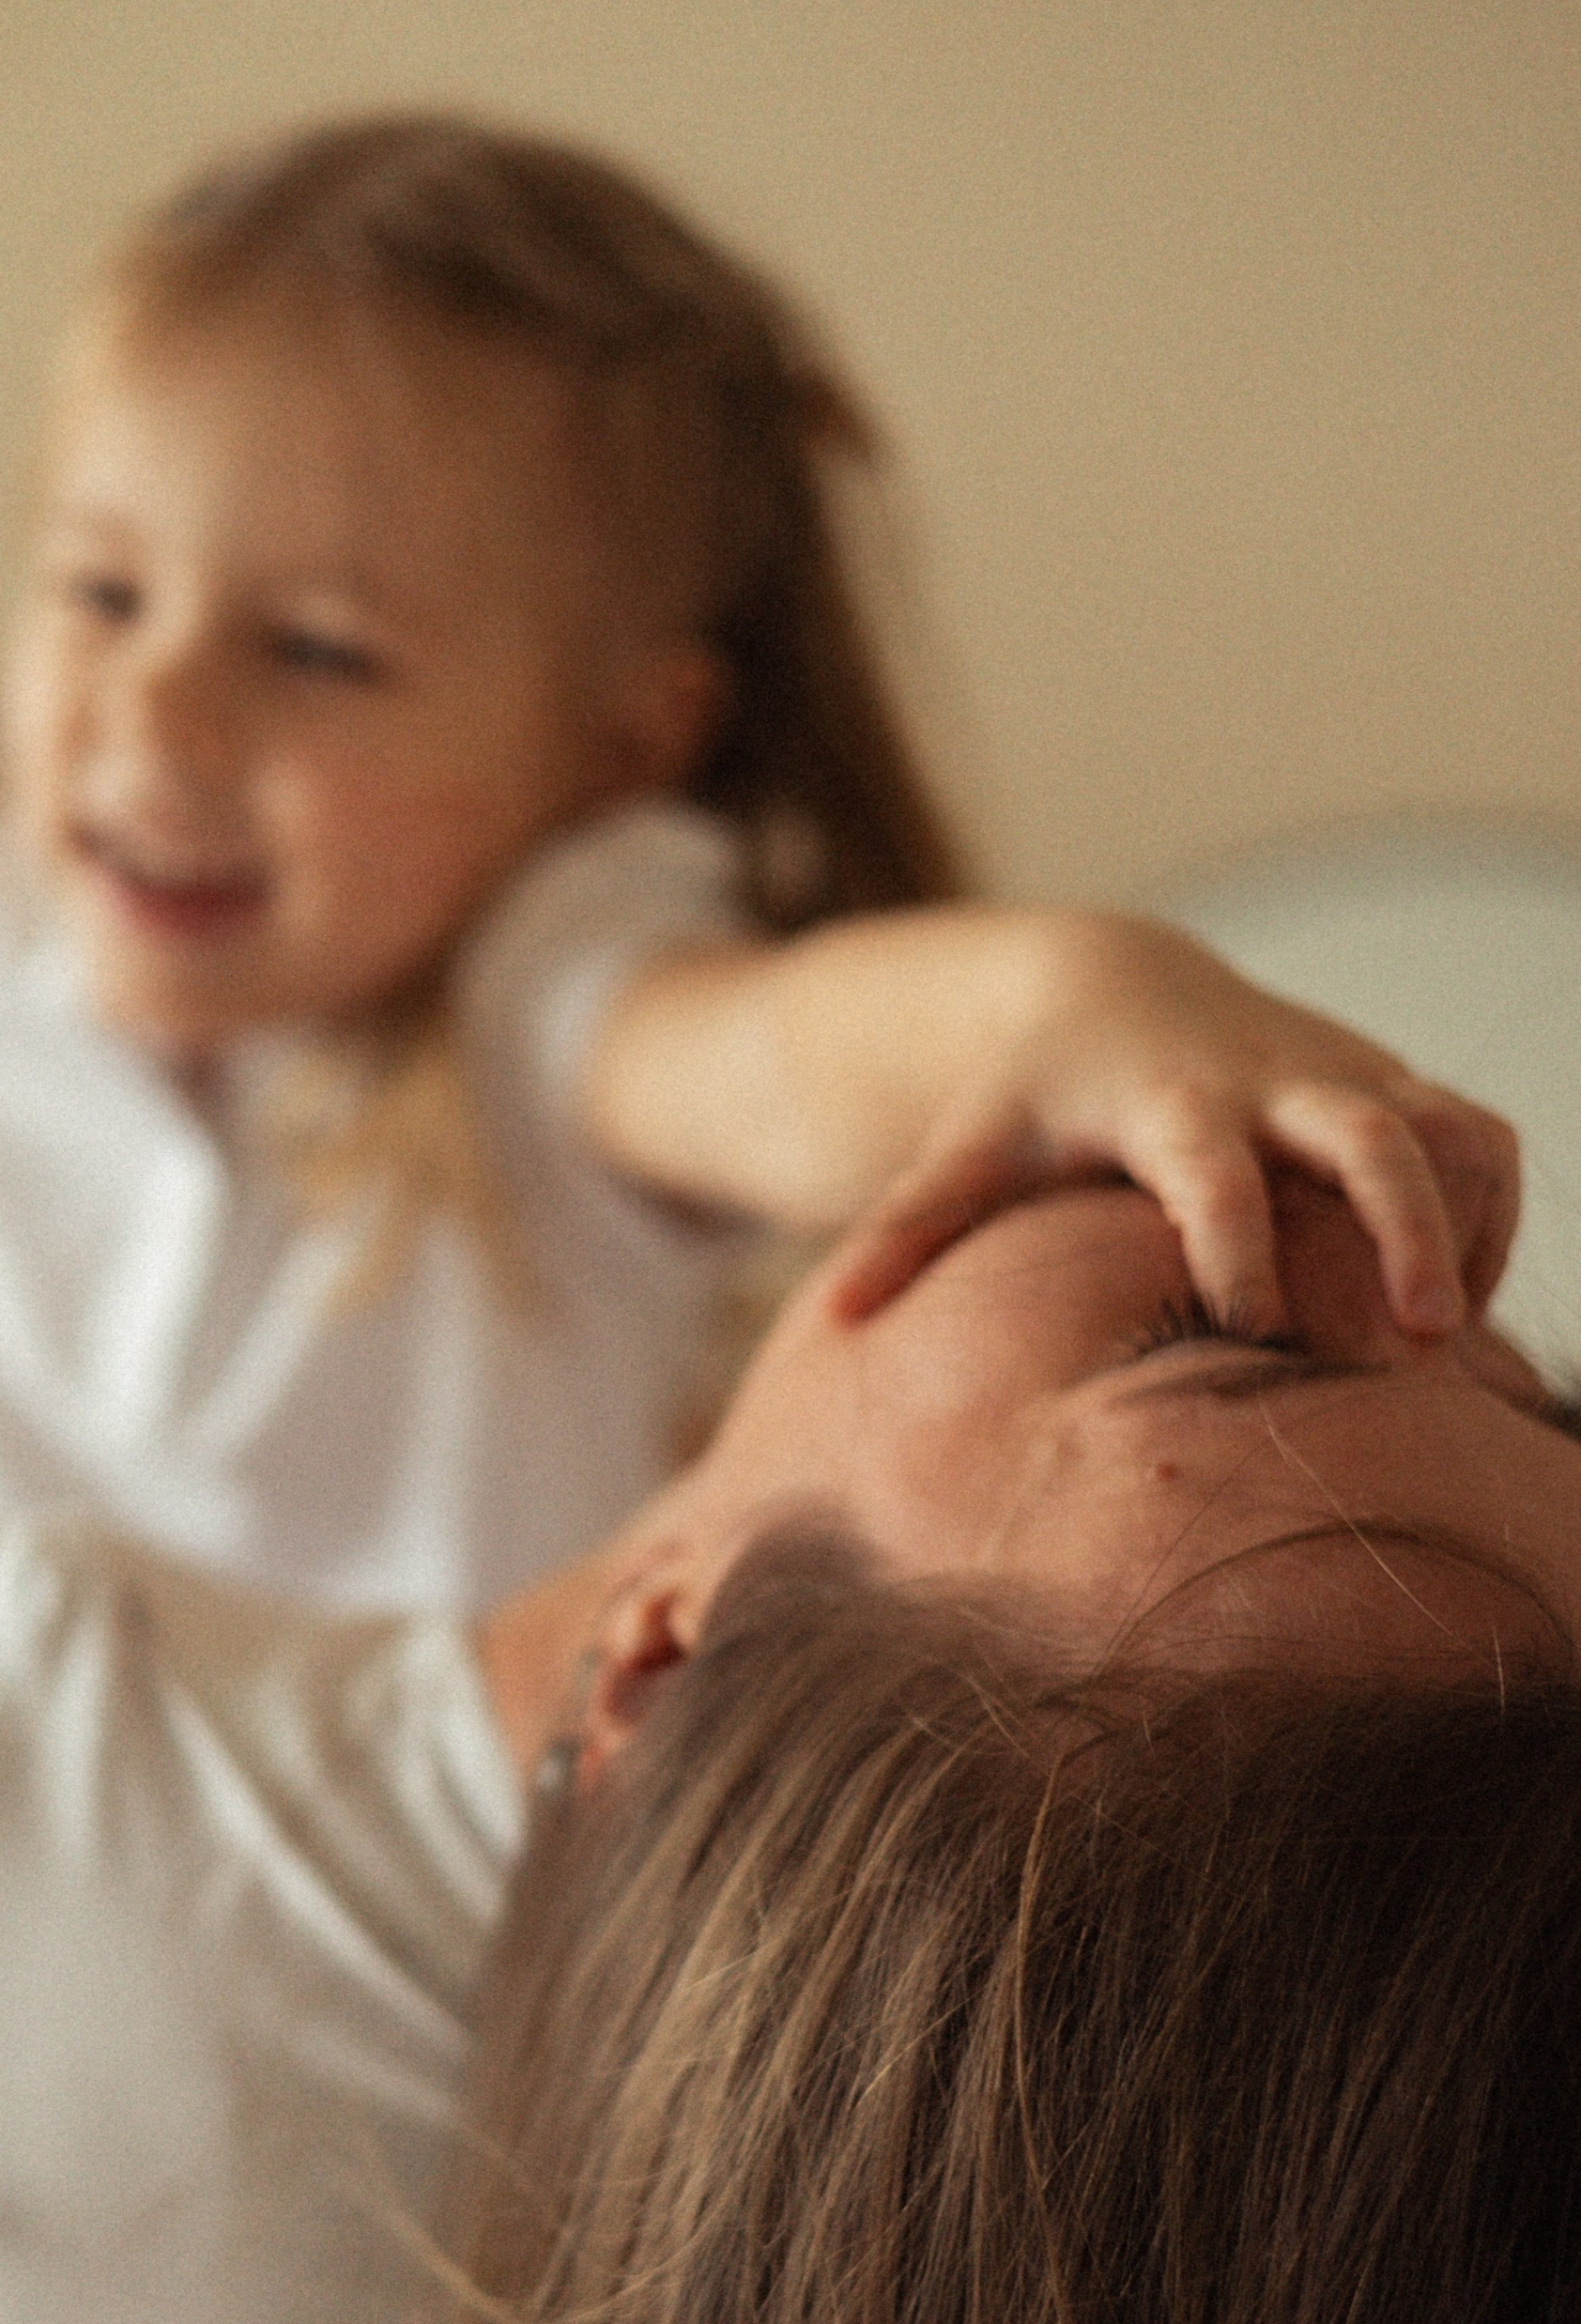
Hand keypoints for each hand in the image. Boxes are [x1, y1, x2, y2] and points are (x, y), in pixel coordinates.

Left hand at [827, 920, 1519, 1336]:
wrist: (1101, 987)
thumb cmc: (1027, 1097)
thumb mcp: (965, 1148)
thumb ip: (906, 1228)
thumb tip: (833, 1319)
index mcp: (1164, 1102)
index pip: (1214, 1172)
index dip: (1237, 1242)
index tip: (1249, 1325)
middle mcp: (1270, 1081)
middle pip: (1370, 1137)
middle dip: (1405, 1229)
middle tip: (1424, 1337)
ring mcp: (1341, 1078)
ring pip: (1449, 1131)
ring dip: (1470, 1225)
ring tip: (1455, 1335)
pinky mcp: (1388, 1084)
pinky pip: (1478, 1138)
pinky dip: (1490, 1212)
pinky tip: (1460, 1303)